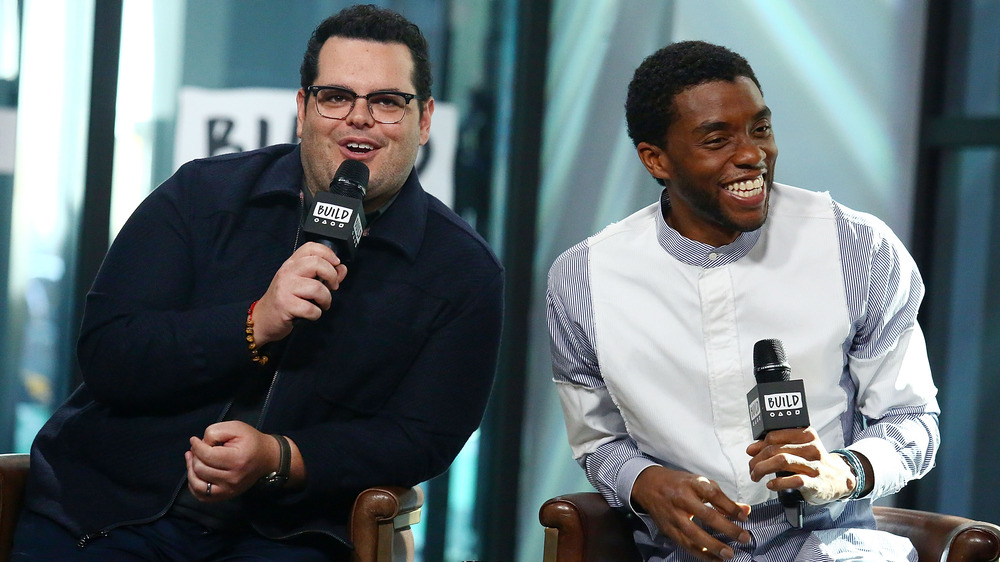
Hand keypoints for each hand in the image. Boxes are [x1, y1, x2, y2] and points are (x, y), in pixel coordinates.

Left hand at [185, 420, 280, 502]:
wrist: (267, 458)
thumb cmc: (251, 441)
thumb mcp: (236, 427)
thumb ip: (215, 432)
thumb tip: (199, 445)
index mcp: (237, 460)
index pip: (206, 455)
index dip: (196, 445)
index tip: (194, 439)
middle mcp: (233, 478)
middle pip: (200, 469)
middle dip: (195, 456)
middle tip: (198, 448)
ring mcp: (229, 490)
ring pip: (198, 485)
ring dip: (191, 471)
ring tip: (192, 460)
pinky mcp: (226, 495)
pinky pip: (202, 496)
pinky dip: (194, 485)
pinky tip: (195, 473)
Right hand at [252, 242, 348, 344]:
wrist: (264, 319)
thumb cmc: (285, 300)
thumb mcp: (302, 283)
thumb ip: (324, 275)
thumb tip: (342, 268)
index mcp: (292, 264)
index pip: (311, 247)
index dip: (328, 253)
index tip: (336, 264)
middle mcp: (287, 272)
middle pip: (317, 263)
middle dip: (332, 276)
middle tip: (332, 287)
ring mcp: (285, 288)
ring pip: (317, 288)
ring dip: (326, 299)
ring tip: (322, 304)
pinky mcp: (285, 304)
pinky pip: (311, 309)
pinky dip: (316, 314)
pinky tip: (310, 314)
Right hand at [631, 466, 750, 560]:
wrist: (649, 485)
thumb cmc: (680, 484)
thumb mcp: (700, 484)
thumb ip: (723, 499)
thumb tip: (746, 511)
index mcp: (692, 484)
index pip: (714, 495)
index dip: (730, 507)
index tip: (744, 517)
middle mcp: (681, 498)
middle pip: (706, 515)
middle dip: (727, 528)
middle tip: (744, 538)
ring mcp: (673, 515)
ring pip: (694, 533)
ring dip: (713, 545)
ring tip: (729, 554)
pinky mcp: (668, 529)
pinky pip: (685, 544)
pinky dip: (701, 554)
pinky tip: (715, 559)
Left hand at [746, 427, 856, 504]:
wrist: (839, 479)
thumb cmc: (813, 462)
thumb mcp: (799, 448)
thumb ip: (777, 446)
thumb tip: (751, 449)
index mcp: (806, 435)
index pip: (774, 435)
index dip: (758, 445)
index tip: (751, 452)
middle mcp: (811, 448)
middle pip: (775, 449)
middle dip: (757, 459)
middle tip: (751, 468)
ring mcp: (814, 466)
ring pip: (781, 461)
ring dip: (762, 469)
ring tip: (755, 476)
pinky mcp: (816, 483)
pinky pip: (794, 480)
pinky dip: (778, 482)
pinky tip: (770, 484)